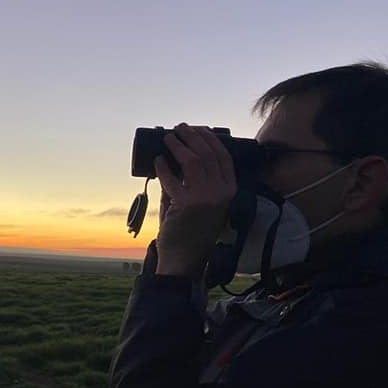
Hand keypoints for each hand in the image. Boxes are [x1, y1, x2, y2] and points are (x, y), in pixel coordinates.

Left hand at [155, 125, 236, 278]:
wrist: (185, 260)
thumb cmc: (192, 231)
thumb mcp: (204, 203)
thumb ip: (196, 181)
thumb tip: (180, 155)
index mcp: (230, 191)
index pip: (223, 156)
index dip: (209, 139)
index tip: (198, 129)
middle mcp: (221, 193)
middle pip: (207, 153)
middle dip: (192, 136)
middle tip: (179, 128)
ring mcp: (205, 198)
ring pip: (192, 160)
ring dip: (178, 145)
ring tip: (168, 138)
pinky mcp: (185, 204)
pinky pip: (171, 178)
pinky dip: (163, 166)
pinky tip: (158, 161)